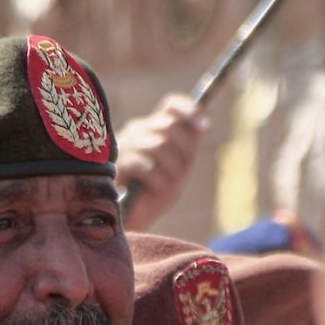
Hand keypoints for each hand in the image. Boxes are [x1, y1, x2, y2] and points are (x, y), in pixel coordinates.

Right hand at [115, 93, 207, 231]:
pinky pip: (147, 166)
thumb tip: (203, 124)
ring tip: (166, 184)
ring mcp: (126, 145)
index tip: (207, 126)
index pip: (172, 105)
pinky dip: (158, 181)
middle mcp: (139, 130)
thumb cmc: (156, 191)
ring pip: (160, 145)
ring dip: (171, 169)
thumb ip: (188, 144)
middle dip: (184, 150)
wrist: (133, 219)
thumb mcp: (178, 165)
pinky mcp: (117, 164)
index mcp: (154, 127)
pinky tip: (155, 190)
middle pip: (170, 126)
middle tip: (181, 171)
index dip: (190, 111)